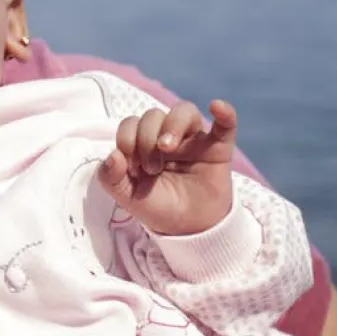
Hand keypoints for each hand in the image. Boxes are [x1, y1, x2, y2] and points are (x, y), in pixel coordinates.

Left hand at [98, 99, 237, 235]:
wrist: (189, 229)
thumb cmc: (157, 207)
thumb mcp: (127, 197)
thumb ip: (110, 178)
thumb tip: (112, 155)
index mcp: (143, 142)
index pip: (130, 123)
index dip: (127, 140)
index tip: (132, 169)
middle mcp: (167, 135)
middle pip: (154, 115)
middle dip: (146, 138)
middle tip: (152, 168)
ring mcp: (193, 140)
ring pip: (184, 111)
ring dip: (173, 125)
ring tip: (168, 147)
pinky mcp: (218, 149)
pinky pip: (226, 125)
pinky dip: (225, 113)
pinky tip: (217, 107)